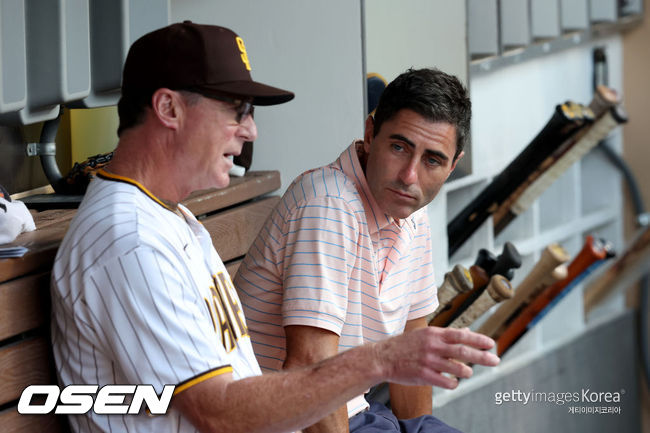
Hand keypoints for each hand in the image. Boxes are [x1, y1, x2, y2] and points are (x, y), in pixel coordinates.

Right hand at [374, 326, 498, 388]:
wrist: (382, 357)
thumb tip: (467, 332)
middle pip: (463, 352)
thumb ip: (446, 334)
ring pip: (457, 368)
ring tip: (468, 372)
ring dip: (466, 371)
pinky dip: (453, 383)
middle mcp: (432, 346)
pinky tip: (452, 381)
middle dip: (482, 356)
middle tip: (495, 360)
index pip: (461, 335)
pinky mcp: (424, 375)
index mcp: (434, 334)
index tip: (491, 343)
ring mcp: (428, 361)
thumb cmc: (405, 345)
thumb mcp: (425, 334)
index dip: (478, 339)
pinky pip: (446, 382)